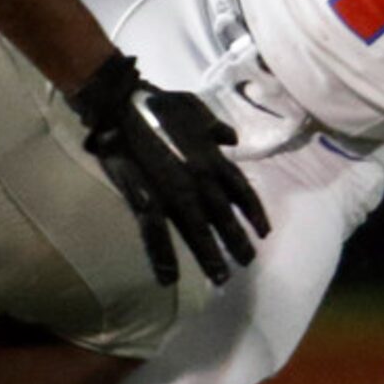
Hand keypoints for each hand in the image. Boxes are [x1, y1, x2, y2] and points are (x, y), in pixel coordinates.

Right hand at [67, 51, 268, 286]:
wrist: (119, 104)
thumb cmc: (155, 104)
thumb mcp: (193, 107)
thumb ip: (213, 125)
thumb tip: (232, 139)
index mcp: (210, 158)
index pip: (241, 191)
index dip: (254, 213)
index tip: (264, 232)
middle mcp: (199, 179)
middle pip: (224, 217)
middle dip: (237, 242)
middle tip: (247, 262)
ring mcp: (173, 192)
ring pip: (197, 232)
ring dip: (210, 256)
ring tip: (221, 278)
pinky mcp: (146, 199)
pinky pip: (156, 235)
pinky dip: (163, 257)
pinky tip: (168, 278)